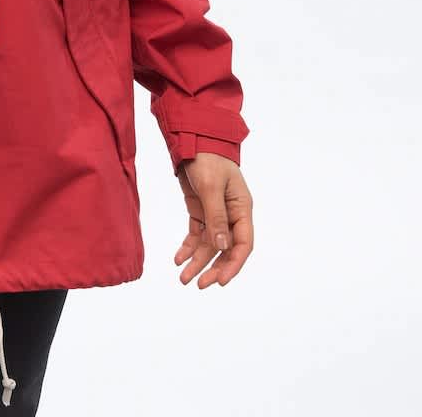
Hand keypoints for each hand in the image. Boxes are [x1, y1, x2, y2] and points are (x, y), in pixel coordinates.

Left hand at [173, 152, 252, 287]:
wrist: (193, 138)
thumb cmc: (208, 158)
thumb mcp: (211, 186)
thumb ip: (216, 216)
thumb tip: (222, 246)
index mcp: (241, 208)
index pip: (243, 243)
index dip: (233, 264)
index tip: (220, 281)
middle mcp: (231, 214)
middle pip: (226, 248)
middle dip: (213, 267)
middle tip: (198, 284)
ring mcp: (216, 212)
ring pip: (209, 244)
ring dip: (197, 261)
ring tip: (183, 278)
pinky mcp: (200, 209)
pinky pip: (197, 233)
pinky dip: (189, 246)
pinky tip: (178, 258)